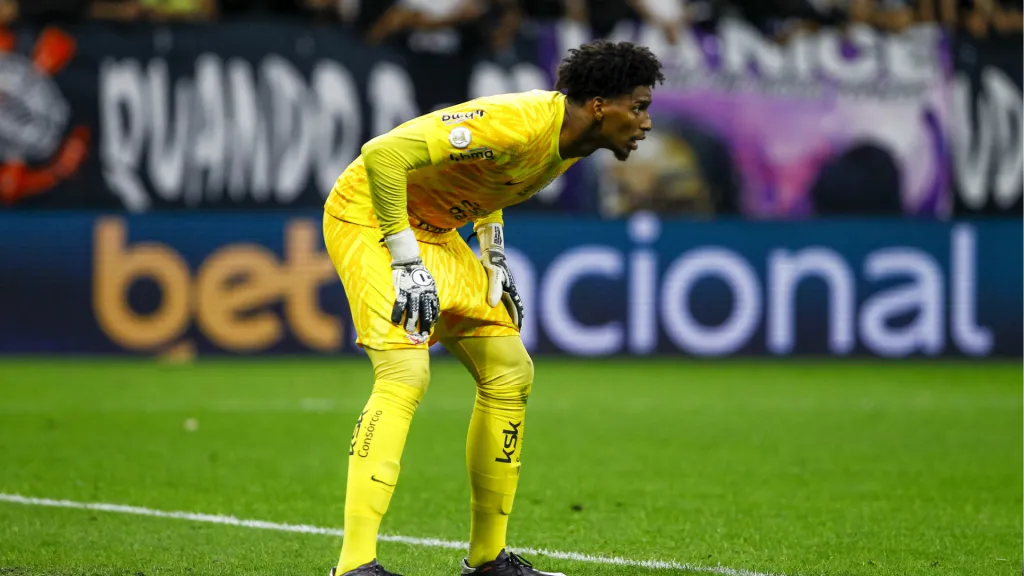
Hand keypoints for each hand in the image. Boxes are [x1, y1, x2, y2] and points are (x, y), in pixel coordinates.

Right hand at [385, 229, 438, 343]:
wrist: (408, 258)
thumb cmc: (418, 271)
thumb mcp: (429, 281)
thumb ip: (429, 293)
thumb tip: (431, 305)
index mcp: (430, 291)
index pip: (434, 308)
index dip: (433, 319)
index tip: (431, 329)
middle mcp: (423, 292)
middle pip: (425, 312)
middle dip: (424, 325)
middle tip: (423, 335)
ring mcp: (412, 291)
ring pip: (413, 310)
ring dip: (411, 322)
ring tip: (409, 331)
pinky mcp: (402, 289)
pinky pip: (399, 303)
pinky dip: (397, 313)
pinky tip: (395, 321)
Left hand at [476, 223, 523, 329]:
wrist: (491, 251)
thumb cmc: (492, 263)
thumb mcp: (493, 275)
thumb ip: (494, 289)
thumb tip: (493, 305)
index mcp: (510, 291)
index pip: (516, 309)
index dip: (518, 319)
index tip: (518, 330)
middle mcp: (510, 291)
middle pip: (514, 308)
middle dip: (515, 318)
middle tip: (514, 331)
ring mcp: (506, 288)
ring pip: (509, 304)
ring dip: (509, 313)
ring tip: (505, 324)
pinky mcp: (499, 286)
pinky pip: (502, 299)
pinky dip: (502, 307)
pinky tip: (495, 311)